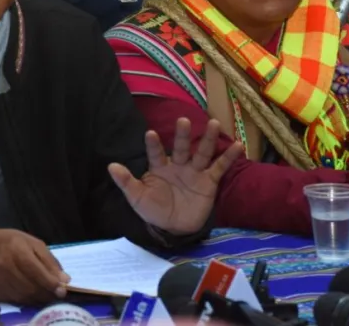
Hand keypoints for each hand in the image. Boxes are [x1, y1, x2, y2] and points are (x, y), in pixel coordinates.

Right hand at [0, 226, 69, 304]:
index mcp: (16, 248)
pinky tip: (28, 293)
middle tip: (56, 295)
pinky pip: (14, 301)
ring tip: (44, 293)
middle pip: (31, 287)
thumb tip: (64, 280)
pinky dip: (25, 300)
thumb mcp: (31, 243)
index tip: (63, 290)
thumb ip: (48, 260)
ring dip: (37, 298)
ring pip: (24, 297)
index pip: (35, 270)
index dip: (50, 282)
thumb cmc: (9, 242)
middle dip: (46, 293)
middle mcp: (4, 265)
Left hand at [109, 118, 242, 234]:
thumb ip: (126, 182)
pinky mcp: (209, 181)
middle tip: (183, 120)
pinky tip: (237, 145)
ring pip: (202, 152)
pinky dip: (228, 157)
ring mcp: (194, 171)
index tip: (150, 133)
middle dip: (182, 135)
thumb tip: (111, 166)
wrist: (174, 228)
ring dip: (208, 139)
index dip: (153, 144)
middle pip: (180, 147)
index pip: (155, 153)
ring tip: (214, 123)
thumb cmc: (154, 209)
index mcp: (159, 167)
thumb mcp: (137, 198)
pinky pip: (219, 167)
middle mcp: (177, 164)